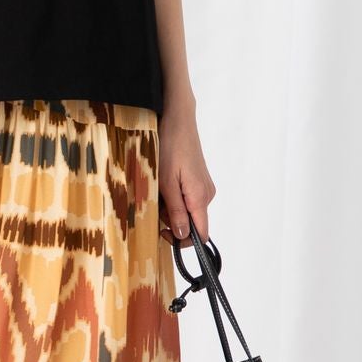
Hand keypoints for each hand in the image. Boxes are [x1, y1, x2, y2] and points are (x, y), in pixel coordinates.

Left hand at [157, 102, 215, 243]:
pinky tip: (164, 183)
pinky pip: (187, 198)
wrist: (178, 120)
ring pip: (188, 210)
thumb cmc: (170, 147)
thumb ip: (176, 211)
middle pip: (192, 223)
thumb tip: (184, 236)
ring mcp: (204, 187)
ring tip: (158, 189)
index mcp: (200, 198)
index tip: (164, 233)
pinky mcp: (199, 179)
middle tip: (154, 204)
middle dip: (172, 221)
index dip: (184, 241)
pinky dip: (174, 197)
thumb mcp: (166, 183)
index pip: (202, 234)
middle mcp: (207, 195)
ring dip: (171, 208)